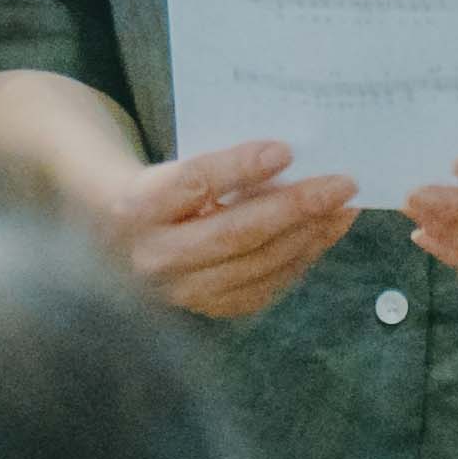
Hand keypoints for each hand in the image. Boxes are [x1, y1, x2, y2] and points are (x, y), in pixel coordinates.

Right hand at [79, 134, 361, 322]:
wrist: (115, 243)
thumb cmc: (156, 192)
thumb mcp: (169, 170)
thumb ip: (218, 169)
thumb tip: (293, 162)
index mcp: (133, 208)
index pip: (193, 184)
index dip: (240, 166)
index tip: (286, 149)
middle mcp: (152, 257)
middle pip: (235, 233)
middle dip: (295, 207)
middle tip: (342, 184)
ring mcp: (180, 291)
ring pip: (258, 264)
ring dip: (310, 234)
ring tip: (343, 207)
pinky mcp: (207, 309)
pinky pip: (266, 286)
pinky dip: (300, 258)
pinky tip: (322, 233)